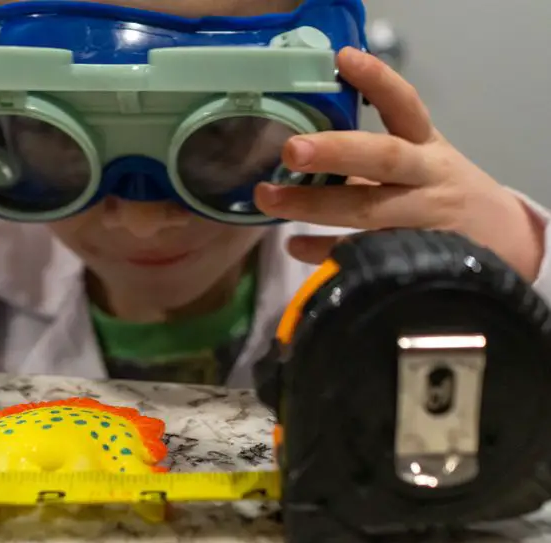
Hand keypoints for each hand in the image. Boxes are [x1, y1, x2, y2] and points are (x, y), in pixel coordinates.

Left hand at [255, 47, 544, 281]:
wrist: (499, 246)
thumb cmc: (438, 196)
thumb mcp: (420, 166)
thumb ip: (370, 157)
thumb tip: (296, 149)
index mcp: (427, 149)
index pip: (406, 107)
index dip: (378, 82)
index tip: (344, 59)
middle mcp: (428, 179)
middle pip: (384, 159)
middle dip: (335, 152)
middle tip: (291, 148)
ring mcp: (422, 221)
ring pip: (368, 210)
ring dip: (314, 205)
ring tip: (268, 198)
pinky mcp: (414, 259)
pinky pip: (362, 254)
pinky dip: (326, 251)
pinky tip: (295, 245)